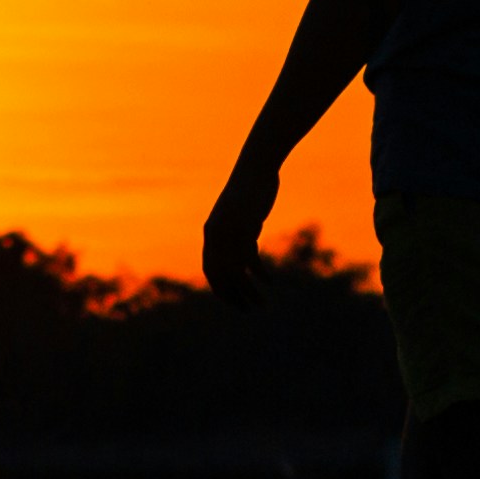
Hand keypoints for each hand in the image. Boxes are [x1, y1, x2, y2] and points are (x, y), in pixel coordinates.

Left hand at [201, 163, 279, 304]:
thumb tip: (246, 254)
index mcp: (211, 233)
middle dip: (232, 296)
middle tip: (245, 310)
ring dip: (247, 292)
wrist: (255, 168)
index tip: (231, 301)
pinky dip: (260, 274)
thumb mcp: (239, 215)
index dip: (219, 287)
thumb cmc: (249, 190)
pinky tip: (269, 281)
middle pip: (220, 276)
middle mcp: (216, 236)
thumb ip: (238, 234)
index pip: (210, 269)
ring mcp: (230, 233)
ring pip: (236, 273)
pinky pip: (251, 261)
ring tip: (260, 305)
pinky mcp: (245, 229)